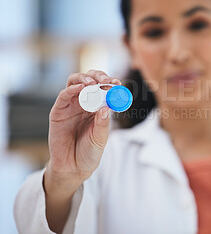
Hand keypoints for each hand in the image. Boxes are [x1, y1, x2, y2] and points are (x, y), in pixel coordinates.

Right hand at [45, 70, 120, 190]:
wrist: (73, 168)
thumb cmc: (89, 152)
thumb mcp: (101, 138)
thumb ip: (103, 123)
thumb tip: (105, 107)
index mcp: (97, 107)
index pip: (104, 89)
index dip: (110, 83)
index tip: (118, 83)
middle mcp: (84, 103)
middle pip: (89, 81)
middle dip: (98, 76)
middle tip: (106, 80)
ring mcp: (70, 106)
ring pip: (75, 83)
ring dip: (84, 79)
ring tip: (93, 83)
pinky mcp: (58, 112)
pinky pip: (63, 96)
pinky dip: (71, 89)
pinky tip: (80, 88)